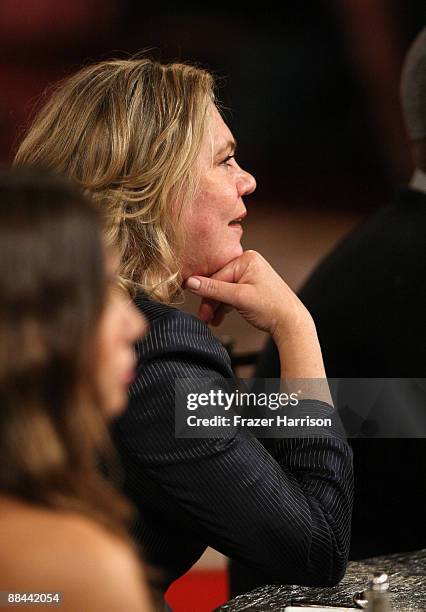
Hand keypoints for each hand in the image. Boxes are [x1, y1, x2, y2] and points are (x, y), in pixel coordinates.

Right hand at [185, 250, 328, 384]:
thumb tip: (190, 282)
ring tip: (212, 320)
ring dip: (217, 306)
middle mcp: (248, 263)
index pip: (216, 275)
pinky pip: (231, 294)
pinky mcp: (251, 287)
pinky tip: (220, 317)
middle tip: (205, 318)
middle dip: (211, 302)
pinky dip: (225, 306)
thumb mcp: (239, 298)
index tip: (200, 310)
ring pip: (224, 290)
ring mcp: (250, 275)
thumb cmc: (273, 308)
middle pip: (219, 283)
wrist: (291, 323)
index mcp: (246, 259)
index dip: (206, 294)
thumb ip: (213, 289)